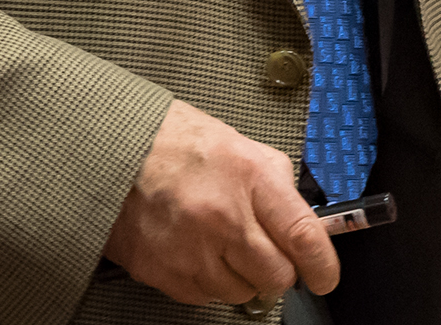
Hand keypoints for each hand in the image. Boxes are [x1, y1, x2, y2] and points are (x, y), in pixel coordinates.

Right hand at [102, 100, 338, 306]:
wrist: (115, 153)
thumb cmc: (177, 142)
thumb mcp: (240, 145)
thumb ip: (275, 183)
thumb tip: (301, 219)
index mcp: (249, 178)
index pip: (301, 235)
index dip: (322, 264)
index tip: (325, 277)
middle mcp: (223, 218)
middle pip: (275, 275)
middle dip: (279, 271)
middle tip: (267, 255)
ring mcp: (191, 250)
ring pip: (240, 292)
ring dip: (241, 277)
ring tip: (221, 244)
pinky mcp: (163, 273)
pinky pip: (203, 297)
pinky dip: (208, 282)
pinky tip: (196, 252)